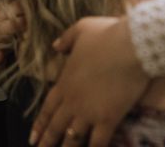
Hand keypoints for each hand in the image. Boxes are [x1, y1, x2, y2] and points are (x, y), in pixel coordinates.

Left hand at [30, 16, 149, 146]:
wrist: (132, 45)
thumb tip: (55, 46)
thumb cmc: (107, 35)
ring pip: (73, 139)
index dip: (40, 124)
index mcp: (65, 81)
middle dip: (47, 142)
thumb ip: (66, 39)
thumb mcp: (82, 29)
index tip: (33, 137)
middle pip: (56, 127)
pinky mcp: (109, 118)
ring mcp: (89, 112)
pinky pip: (99, 142)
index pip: (47, 107)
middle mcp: (73, 101)